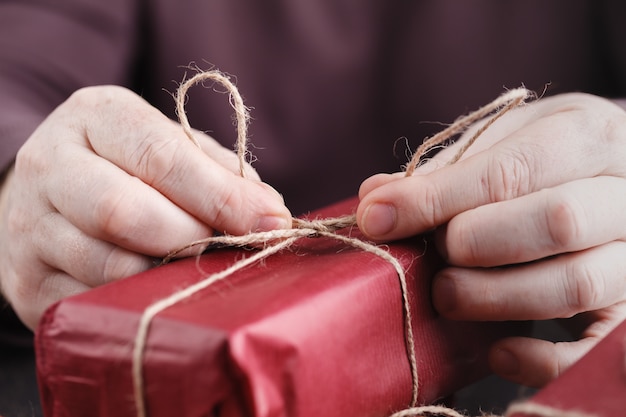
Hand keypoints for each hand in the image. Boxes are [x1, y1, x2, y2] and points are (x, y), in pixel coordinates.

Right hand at [0, 86, 290, 329]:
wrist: (44, 195)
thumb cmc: (127, 168)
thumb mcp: (170, 148)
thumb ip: (220, 173)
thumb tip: (271, 213)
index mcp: (95, 117)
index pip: (161, 155)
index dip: (222, 195)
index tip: (272, 221)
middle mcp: (51, 164)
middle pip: (124, 211)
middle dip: (190, 236)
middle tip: (220, 246)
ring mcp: (29, 225)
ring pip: (108, 265)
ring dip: (165, 275)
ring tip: (188, 266)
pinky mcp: (26, 281)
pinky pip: (91, 304)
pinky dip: (135, 303)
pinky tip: (153, 291)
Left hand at [356, 92, 625, 386]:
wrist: (611, 178)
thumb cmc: (546, 159)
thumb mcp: (505, 141)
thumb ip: (446, 169)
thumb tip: (375, 196)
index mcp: (588, 135)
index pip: (512, 170)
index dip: (438, 198)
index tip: (378, 216)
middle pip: (555, 221)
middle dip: (476, 243)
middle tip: (432, 256)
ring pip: (575, 282)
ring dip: (497, 296)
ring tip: (446, 295)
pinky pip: (599, 345)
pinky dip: (545, 359)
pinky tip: (497, 352)